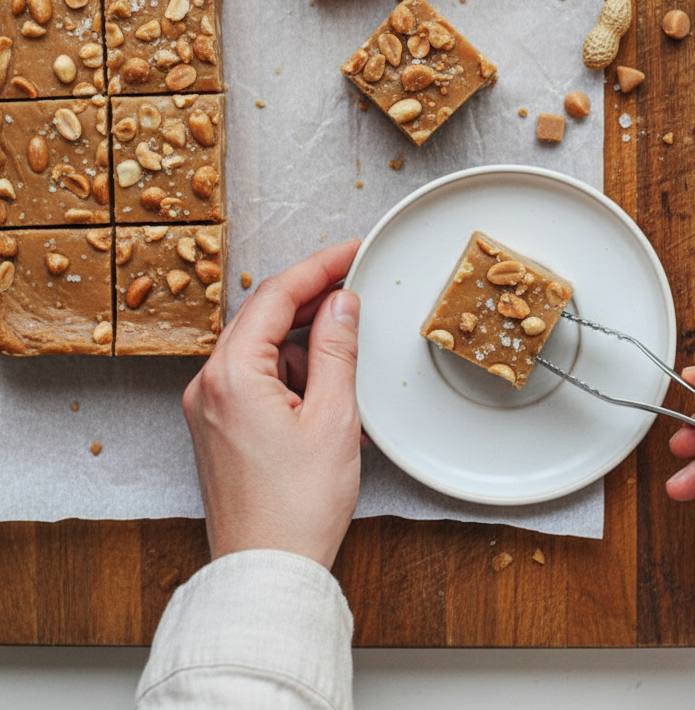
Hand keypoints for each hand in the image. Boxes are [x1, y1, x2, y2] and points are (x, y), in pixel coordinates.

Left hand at [183, 239, 361, 569]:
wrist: (267, 574)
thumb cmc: (296, 508)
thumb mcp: (333, 418)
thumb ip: (337, 349)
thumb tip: (341, 303)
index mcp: (231, 375)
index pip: (276, 295)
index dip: (319, 267)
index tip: (351, 251)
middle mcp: (208, 385)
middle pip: (264, 318)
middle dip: (312, 302)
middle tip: (355, 287)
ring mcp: (209, 408)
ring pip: (262, 349)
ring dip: (304, 347)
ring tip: (344, 372)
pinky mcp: (218, 429)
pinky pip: (256, 380)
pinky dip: (291, 376)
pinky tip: (324, 396)